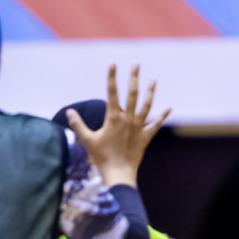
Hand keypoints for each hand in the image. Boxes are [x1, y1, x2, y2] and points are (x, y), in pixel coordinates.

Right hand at [67, 65, 170, 187]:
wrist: (119, 173)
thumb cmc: (101, 158)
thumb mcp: (87, 140)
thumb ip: (78, 124)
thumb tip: (70, 112)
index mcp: (113, 118)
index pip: (112, 92)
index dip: (112, 77)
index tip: (113, 64)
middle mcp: (128, 119)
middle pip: (132, 94)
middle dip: (134, 78)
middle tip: (136, 65)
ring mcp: (138, 128)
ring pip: (147, 106)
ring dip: (150, 93)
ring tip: (153, 81)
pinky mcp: (145, 137)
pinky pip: (156, 125)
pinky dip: (163, 116)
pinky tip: (169, 108)